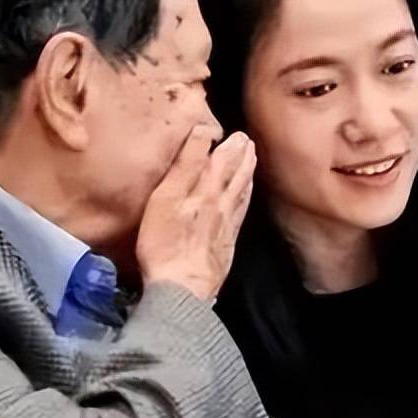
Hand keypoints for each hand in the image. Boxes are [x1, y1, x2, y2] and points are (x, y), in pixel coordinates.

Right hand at [137, 125, 255, 300]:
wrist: (183, 287)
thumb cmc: (165, 244)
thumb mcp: (165, 198)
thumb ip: (185, 165)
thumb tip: (203, 132)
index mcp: (205, 190)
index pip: (218, 160)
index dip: (225, 144)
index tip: (232, 131)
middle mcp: (220, 205)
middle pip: (233, 175)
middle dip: (240, 155)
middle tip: (247, 140)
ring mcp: (225, 225)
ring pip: (240, 192)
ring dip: (246, 173)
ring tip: (251, 160)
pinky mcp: (226, 245)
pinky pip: (241, 214)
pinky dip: (246, 199)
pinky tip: (246, 196)